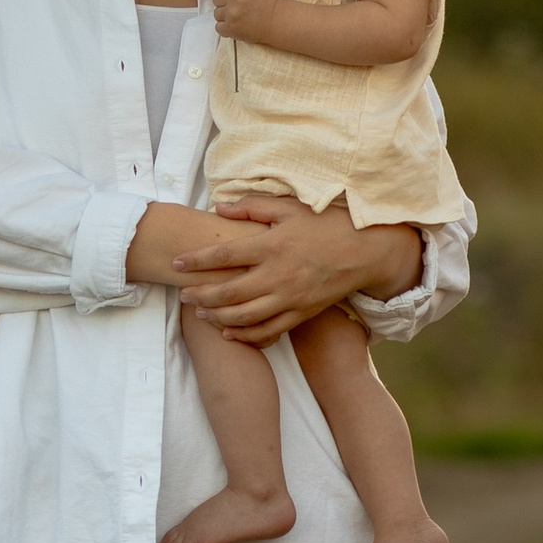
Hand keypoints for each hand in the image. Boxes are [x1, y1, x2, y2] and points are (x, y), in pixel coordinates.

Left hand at [167, 197, 420, 345]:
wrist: (365, 252)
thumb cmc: (327, 224)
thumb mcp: (290, 208)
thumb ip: (252, 207)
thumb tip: (218, 207)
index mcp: (272, 245)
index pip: (224, 255)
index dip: (196, 261)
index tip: (176, 262)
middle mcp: (278, 275)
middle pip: (228, 292)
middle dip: (200, 295)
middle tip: (183, 295)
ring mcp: (290, 298)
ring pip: (244, 316)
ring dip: (217, 317)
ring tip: (201, 314)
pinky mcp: (301, 314)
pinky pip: (268, 330)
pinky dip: (246, 335)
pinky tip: (229, 332)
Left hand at [208, 0, 277, 43]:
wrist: (276, 21)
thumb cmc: (264, 2)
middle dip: (225, 2)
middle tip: (239, 6)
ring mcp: (231, 14)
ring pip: (216, 14)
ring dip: (225, 16)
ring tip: (239, 16)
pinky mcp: (231, 28)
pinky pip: (218, 27)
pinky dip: (226, 28)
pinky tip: (236, 25)